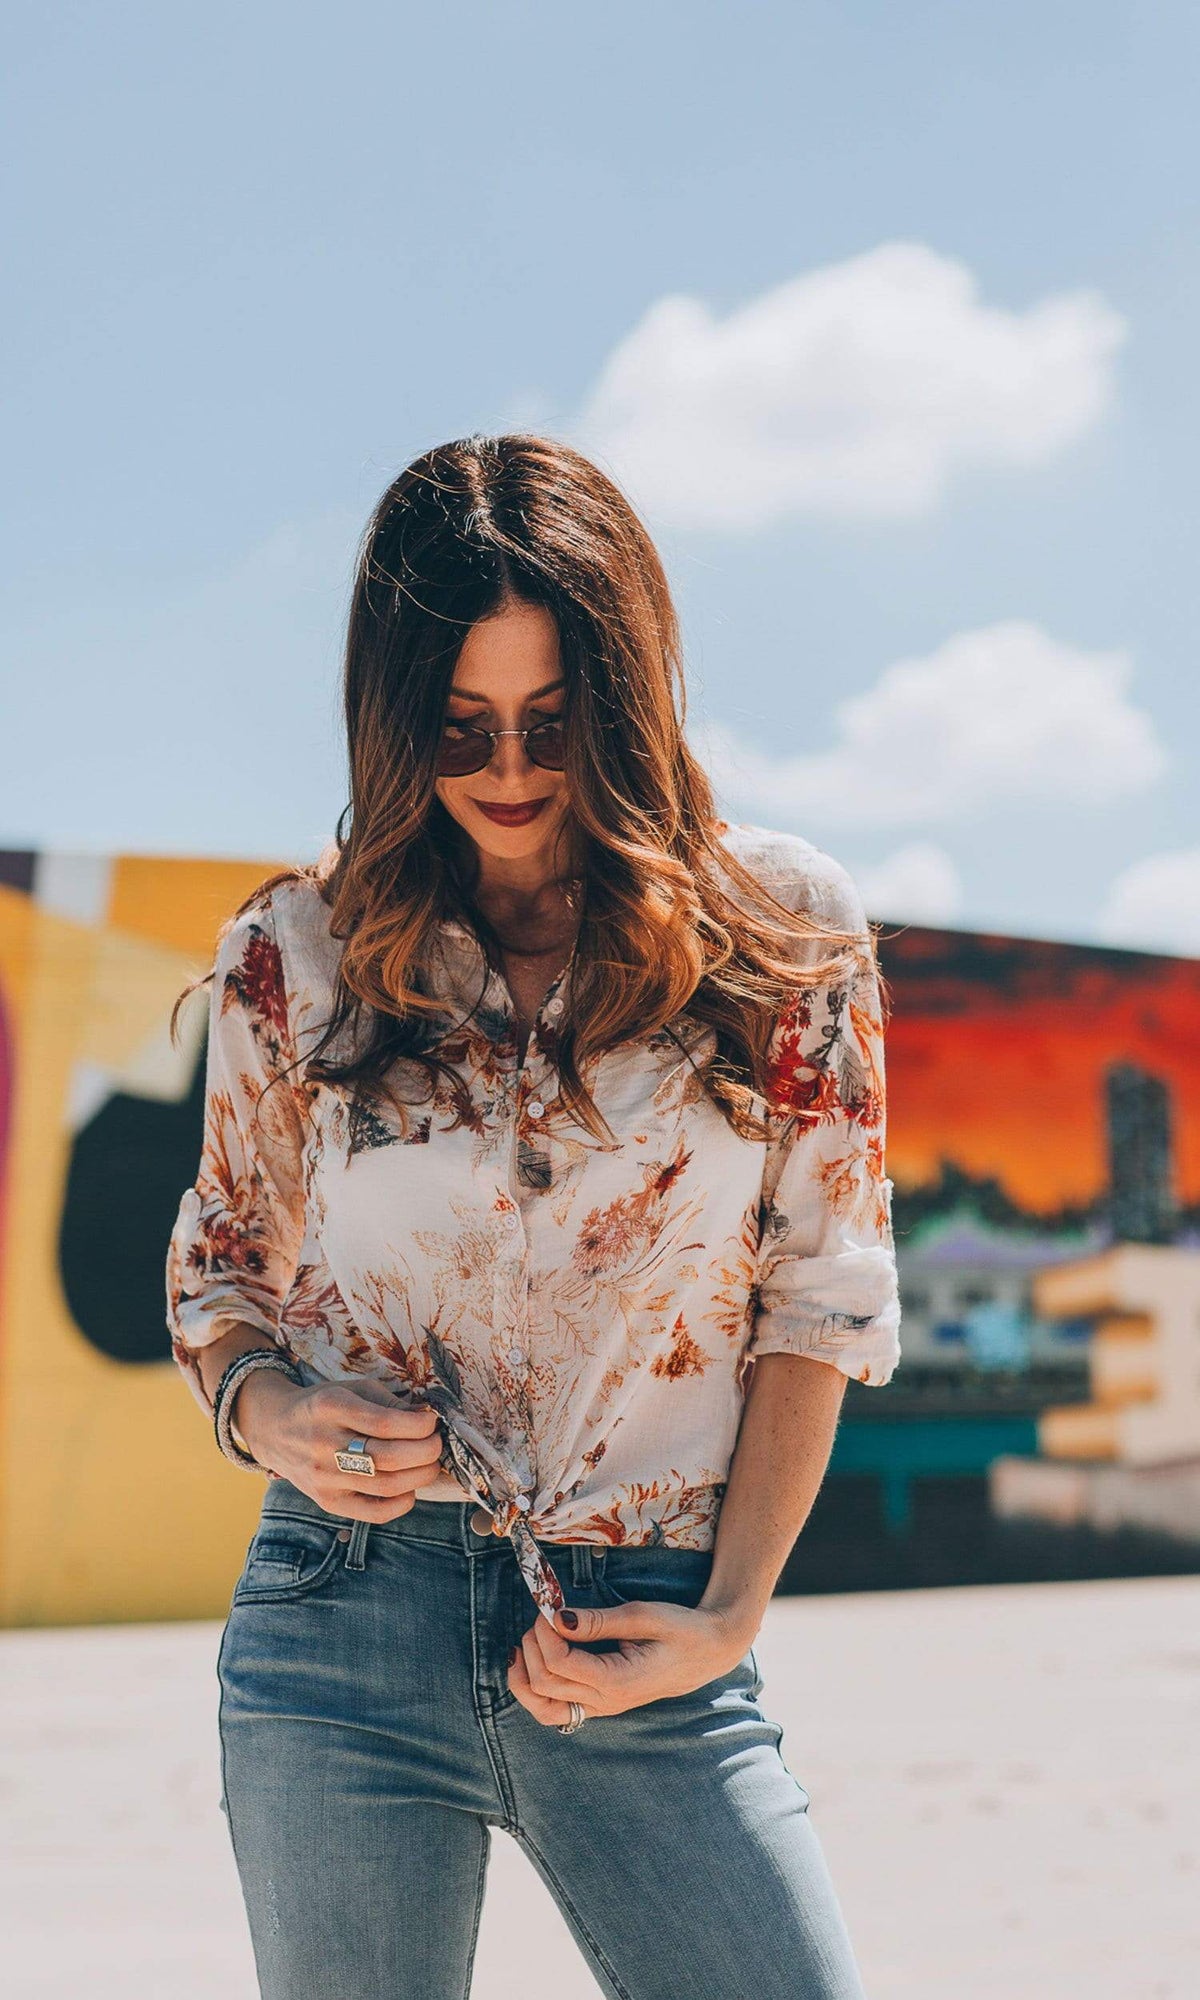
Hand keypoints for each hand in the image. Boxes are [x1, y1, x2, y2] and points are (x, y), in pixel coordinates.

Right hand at [233, 1372, 443, 1521]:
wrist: (275, 1429)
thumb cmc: (322, 1406)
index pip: (386, 1423)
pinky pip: (373, 1512)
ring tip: (429, 1463)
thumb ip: (389, 1403)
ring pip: (386, 1486)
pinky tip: (409, 1488)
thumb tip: (427, 1419)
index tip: (432, 1421)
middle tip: (437, 1443)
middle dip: (427, 1451)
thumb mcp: (352, 1389)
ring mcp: (325, 1478)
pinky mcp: (327, 1502)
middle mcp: (325, 1444)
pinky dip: (401, 1503)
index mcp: (332, 1407)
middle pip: (390, 1458)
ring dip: (421, 1476)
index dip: (420, 1426)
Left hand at [508, 1598, 754, 1726]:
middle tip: (541, 1616)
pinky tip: (531, 1665)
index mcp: (618, 1681)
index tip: (548, 1605)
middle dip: (532, 1646)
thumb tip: (556, 1617)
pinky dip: (535, 1691)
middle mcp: (606, 1702)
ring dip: (524, 1678)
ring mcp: (602, 1708)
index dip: (544, 1632)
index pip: (559, 1663)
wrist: (709, 1651)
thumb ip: (597, 1621)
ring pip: (543, 1710)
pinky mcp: (600, 1705)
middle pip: (544, 1685)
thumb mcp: (642, 1616)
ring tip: (524, 1646)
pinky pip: (556, 1710)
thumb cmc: (681, 1629)